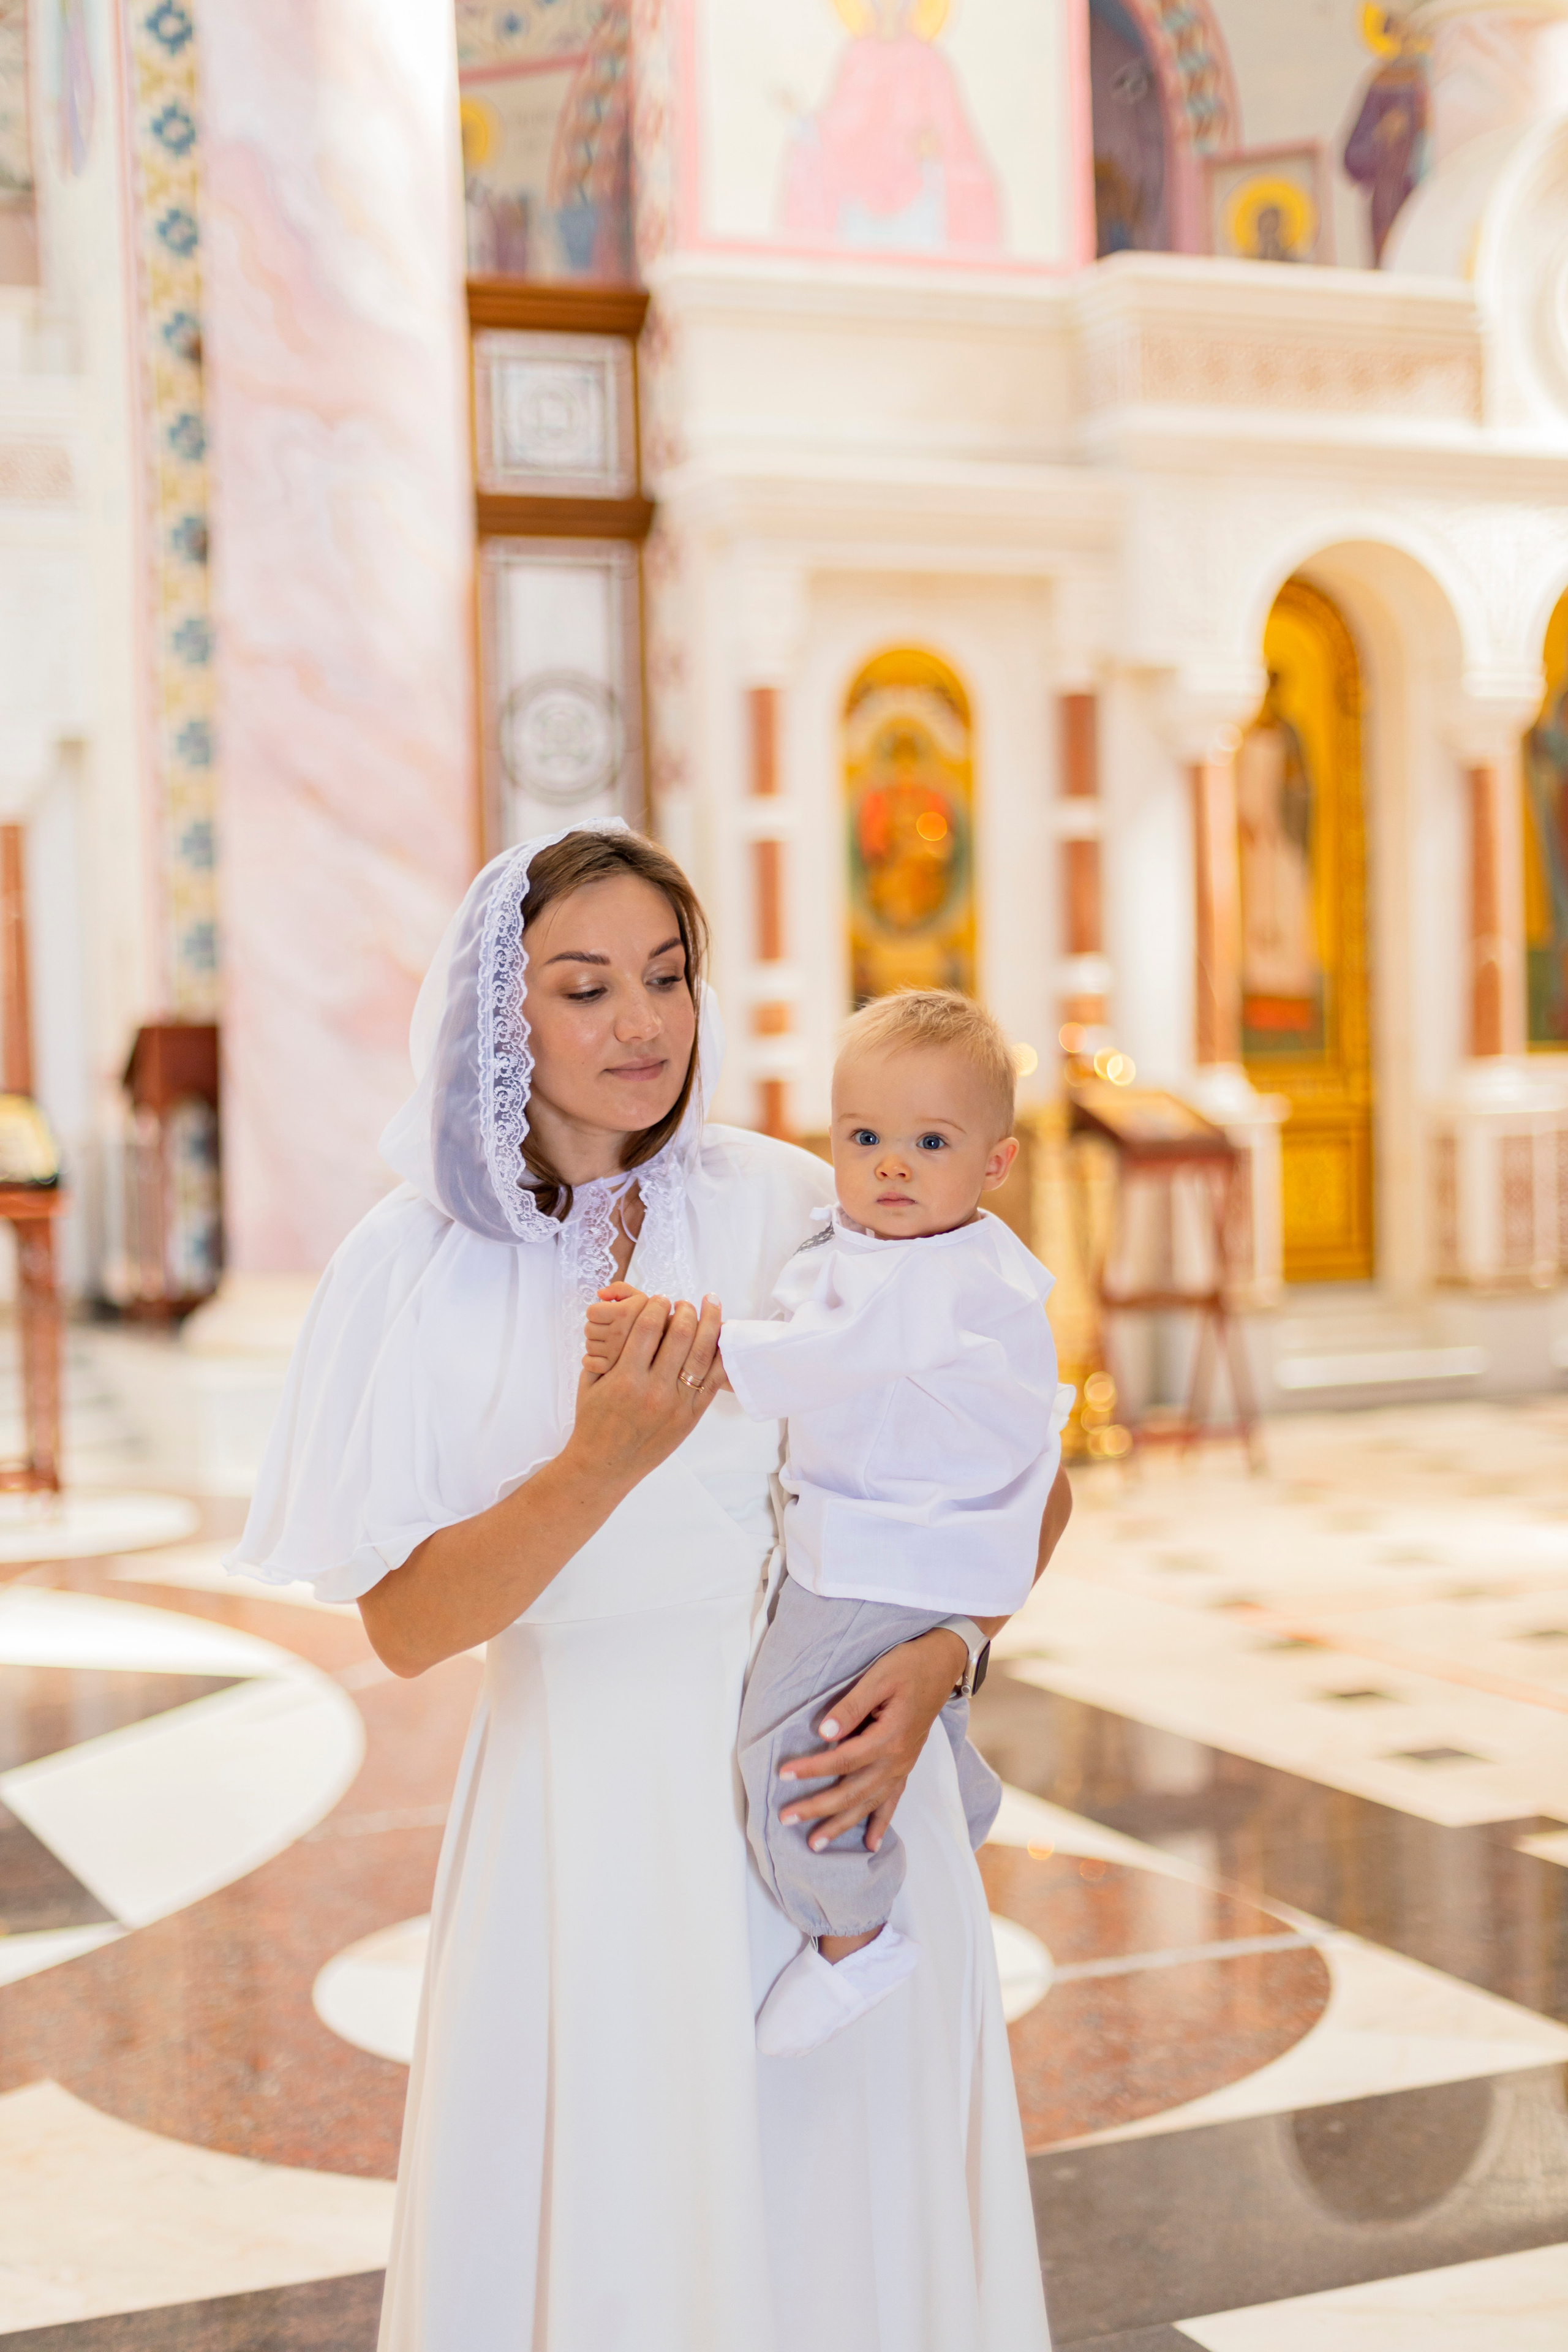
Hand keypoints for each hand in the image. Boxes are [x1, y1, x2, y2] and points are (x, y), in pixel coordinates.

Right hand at [567, 1291, 724, 1490]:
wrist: (605, 1465)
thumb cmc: (594, 1422)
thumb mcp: (590, 1382)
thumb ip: (608, 1349)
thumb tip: (629, 1316)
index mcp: (625, 1379)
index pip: (648, 1327)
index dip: (657, 1305)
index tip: (660, 1298)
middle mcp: (654, 1391)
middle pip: (680, 1335)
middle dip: (685, 1310)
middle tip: (684, 1302)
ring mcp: (677, 1405)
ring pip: (702, 1354)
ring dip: (709, 1323)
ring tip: (711, 1304)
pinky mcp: (692, 1417)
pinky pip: (713, 1381)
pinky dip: (720, 1356)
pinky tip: (722, 1337)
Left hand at [583, 1283, 647, 1379]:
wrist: (663, 1349)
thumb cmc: (647, 1321)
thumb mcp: (639, 1298)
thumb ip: (620, 1289)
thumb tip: (600, 1294)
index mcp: (625, 1313)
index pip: (591, 1312)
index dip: (599, 1312)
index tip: (611, 1316)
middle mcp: (620, 1332)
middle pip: (588, 1329)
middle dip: (598, 1329)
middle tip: (612, 1331)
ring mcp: (616, 1352)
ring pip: (589, 1346)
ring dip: (597, 1345)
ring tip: (613, 1344)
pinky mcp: (612, 1368)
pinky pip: (589, 1363)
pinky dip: (593, 1362)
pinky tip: (606, 1358)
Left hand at [776, 1628, 966, 1853]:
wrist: (941, 1664)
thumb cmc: (908, 1666)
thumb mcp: (878, 1677)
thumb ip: (851, 1707)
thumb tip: (823, 1733)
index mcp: (889, 1738)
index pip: (842, 1761)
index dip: (812, 1769)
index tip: (783, 1774)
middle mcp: (897, 1759)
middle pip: (852, 1792)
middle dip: (818, 1808)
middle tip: (786, 1818)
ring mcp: (903, 1765)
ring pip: (869, 1803)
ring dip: (842, 1824)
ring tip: (815, 1844)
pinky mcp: (905, 1764)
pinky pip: (892, 1800)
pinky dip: (881, 1823)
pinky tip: (871, 1843)